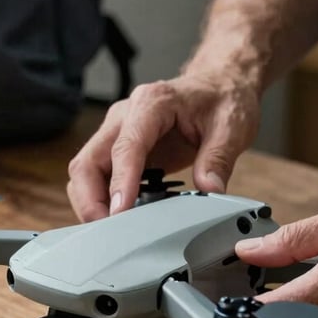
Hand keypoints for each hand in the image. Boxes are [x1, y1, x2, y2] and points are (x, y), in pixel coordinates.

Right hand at [67, 69, 261, 220]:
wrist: (219, 85)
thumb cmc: (221, 99)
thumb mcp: (232, 127)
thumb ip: (218, 158)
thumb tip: (209, 190)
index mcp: (152, 103)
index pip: (126, 146)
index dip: (121, 181)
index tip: (120, 211)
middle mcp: (126, 115)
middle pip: (89, 160)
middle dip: (91, 199)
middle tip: (109, 231)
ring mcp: (118, 131)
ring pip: (86, 169)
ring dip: (91, 202)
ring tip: (112, 230)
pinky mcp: (120, 147)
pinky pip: (99, 175)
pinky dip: (101, 198)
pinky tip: (120, 217)